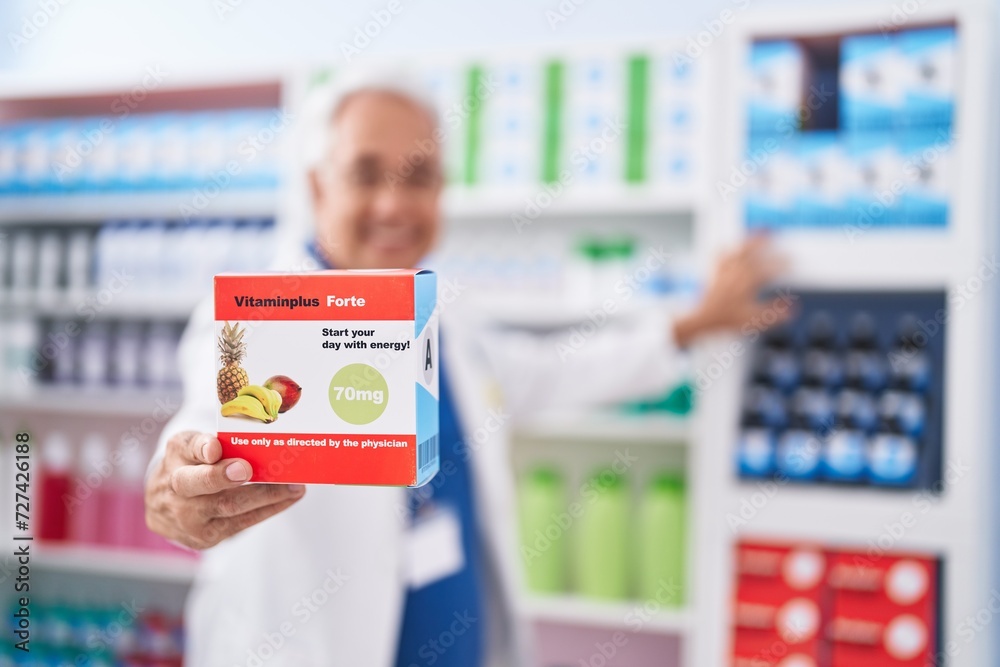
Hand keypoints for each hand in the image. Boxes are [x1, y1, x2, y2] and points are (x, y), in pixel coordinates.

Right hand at [145, 431, 305, 549]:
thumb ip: (205, 443)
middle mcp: (175, 489)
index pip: (187, 449)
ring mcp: (188, 518)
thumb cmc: (188, 466)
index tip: (215, 448)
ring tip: (294, 486)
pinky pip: (240, 523)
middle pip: (198, 483)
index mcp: (176, 457)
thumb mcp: (191, 446)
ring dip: (266, 495)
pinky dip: (268, 509)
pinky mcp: (204, 538)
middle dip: (224, 477)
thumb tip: (223, 447)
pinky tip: (288, 499)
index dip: (202, 449)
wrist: (165, 504)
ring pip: (228, 506)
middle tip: (248, 469)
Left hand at [673, 235, 790, 346]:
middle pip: (751, 252)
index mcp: (747, 282)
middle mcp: (736, 273)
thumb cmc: (727, 319)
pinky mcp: (716, 273)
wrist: (705, 319)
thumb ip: (775, 313)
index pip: (768, 269)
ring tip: (756, 232)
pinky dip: (725, 250)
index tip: (790, 261)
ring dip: (748, 240)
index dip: (780, 264)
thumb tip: (792, 308)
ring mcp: (725, 271)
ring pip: (738, 250)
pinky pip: (720, 257)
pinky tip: (728, 247)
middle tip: (773, 233)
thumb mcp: (755, 318)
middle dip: (763, 242)